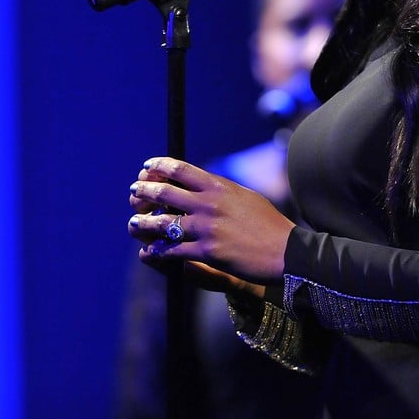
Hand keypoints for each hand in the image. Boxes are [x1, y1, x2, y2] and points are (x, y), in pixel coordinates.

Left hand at [127, 156, 294, 284]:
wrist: (286, 252)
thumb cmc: (269, 224)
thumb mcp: (245, 196)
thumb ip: (221, 189)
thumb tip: (204, 182)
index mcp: (218, 186)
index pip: (181, 170)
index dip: (159, 166)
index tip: (147, 167)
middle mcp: (208, 204)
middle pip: (165, 192)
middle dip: (144, 191)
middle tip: (133, 191)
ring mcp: (206, 228)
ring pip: (163, 223)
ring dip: (142, 223)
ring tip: (132, 223)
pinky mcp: (206, 252)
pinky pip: (172, 250)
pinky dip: (157, 251)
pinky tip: (148, 252)